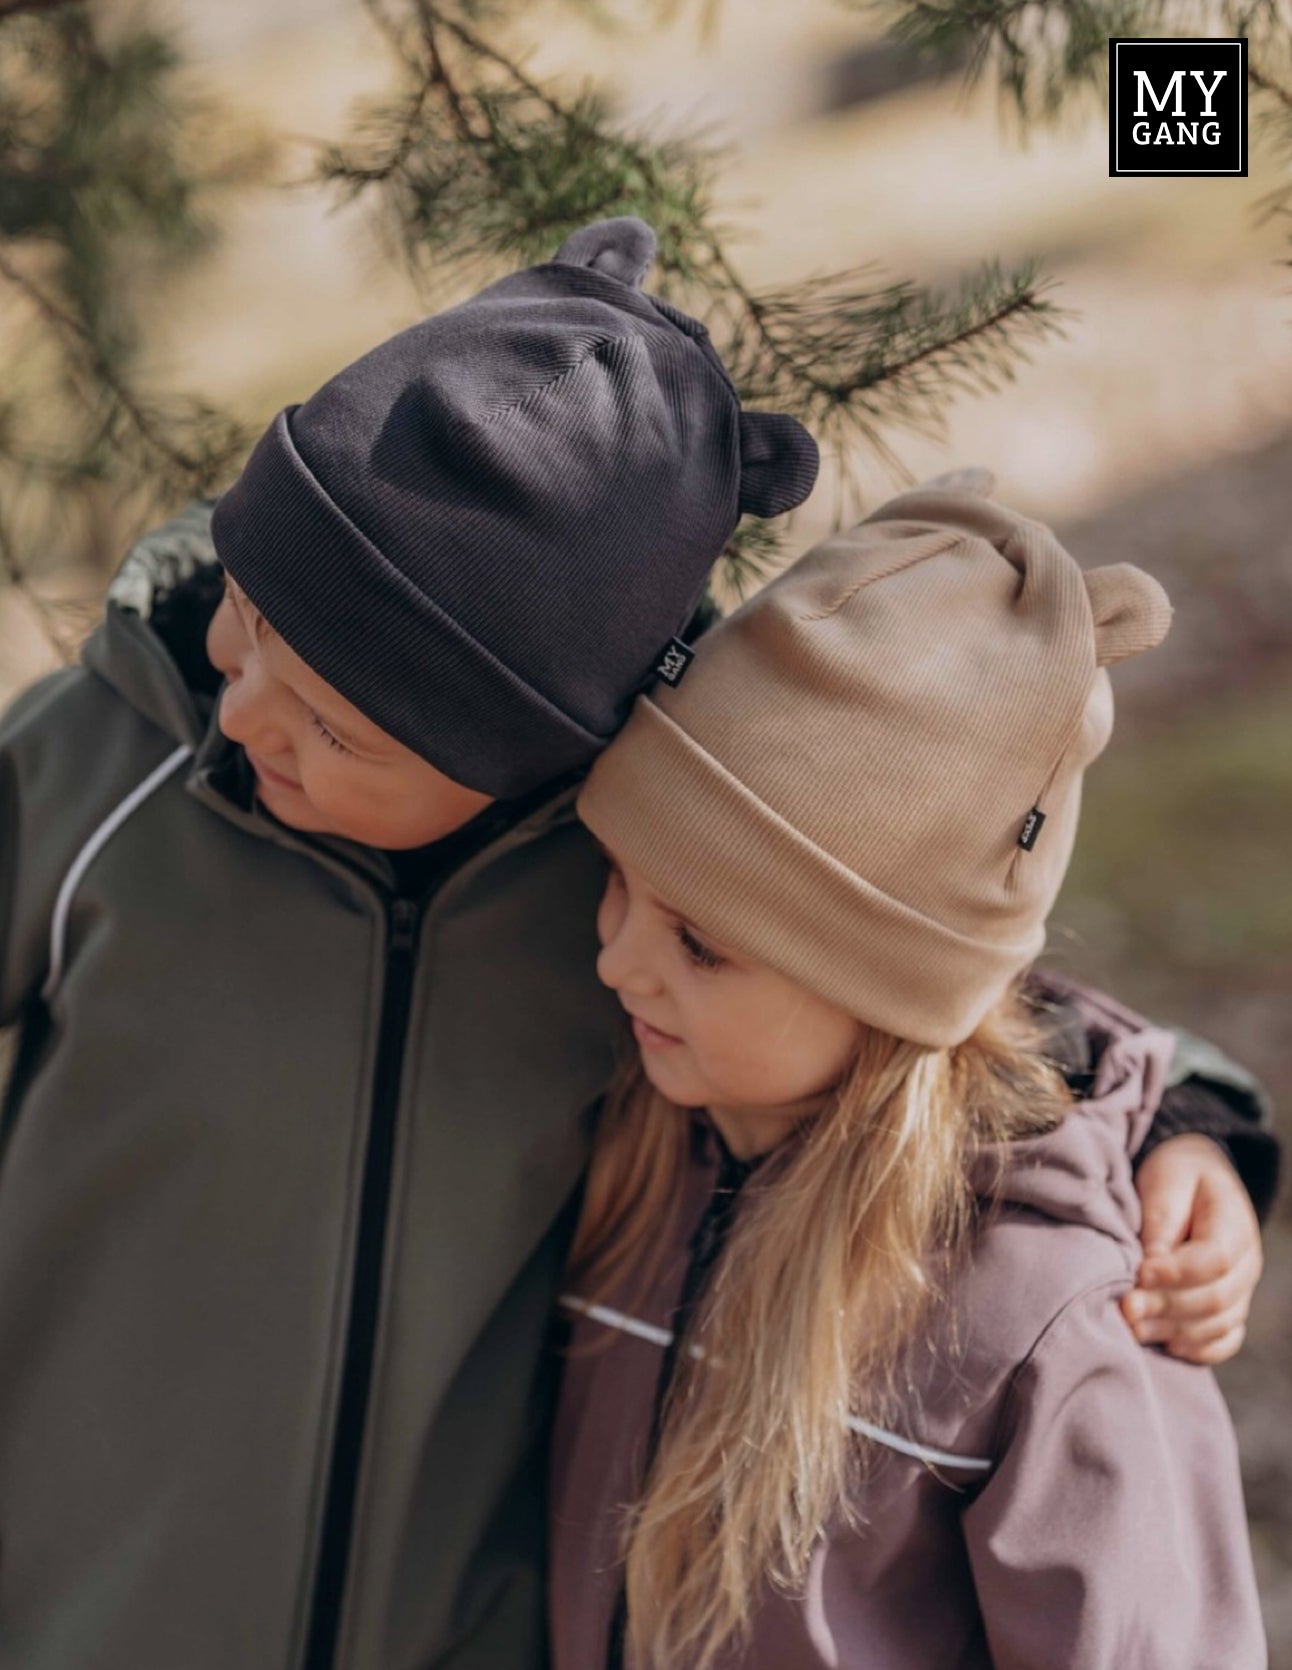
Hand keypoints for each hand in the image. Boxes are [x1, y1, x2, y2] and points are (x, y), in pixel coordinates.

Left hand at [1123, 1134, 1262, 1364]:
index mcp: (1235, 1224)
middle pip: (1217, 1298)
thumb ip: (1161, 1221)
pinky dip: (1197, 1349)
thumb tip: (1150, 1268)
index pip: (1217, 1259)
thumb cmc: (1175, 1175)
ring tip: (1132, 1327)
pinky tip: (1164, 1345)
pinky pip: (1224, 1341)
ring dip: (1174, 1331)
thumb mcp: (1166, 1180)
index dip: (1179, 1273)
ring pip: (1218, 1325)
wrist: (1194, 1176)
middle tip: (1127, 1307)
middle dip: (1168, 1306)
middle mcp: (1247, 1264)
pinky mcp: (1228, 1308)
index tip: (1141, 1272)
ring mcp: (1242, 1290)